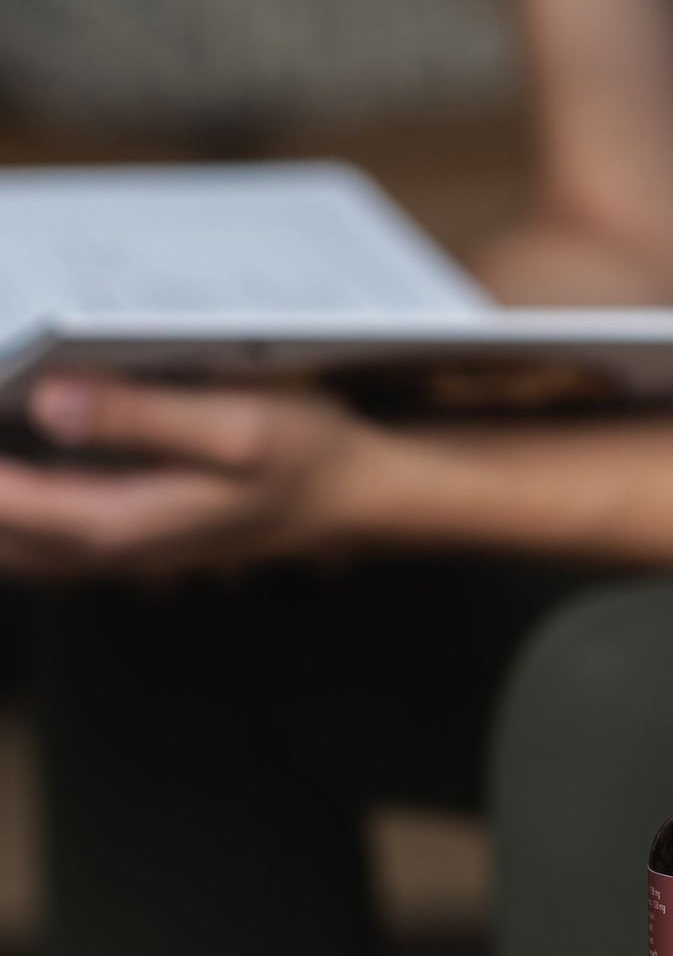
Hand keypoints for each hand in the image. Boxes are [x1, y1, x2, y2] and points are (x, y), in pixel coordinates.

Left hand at [0, 378, 385, 577]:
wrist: (354, 496)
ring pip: (13, 545)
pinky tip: (23, 451)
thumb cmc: (307, 458)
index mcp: (120, 522)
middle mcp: (109, 550)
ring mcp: (119, 552)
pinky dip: (16, 507)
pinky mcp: (130, 539)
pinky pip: (40, 538)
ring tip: (5, 422)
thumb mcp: (238, 424)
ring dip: (2, 500)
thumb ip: (142, 418)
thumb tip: (48, 403)